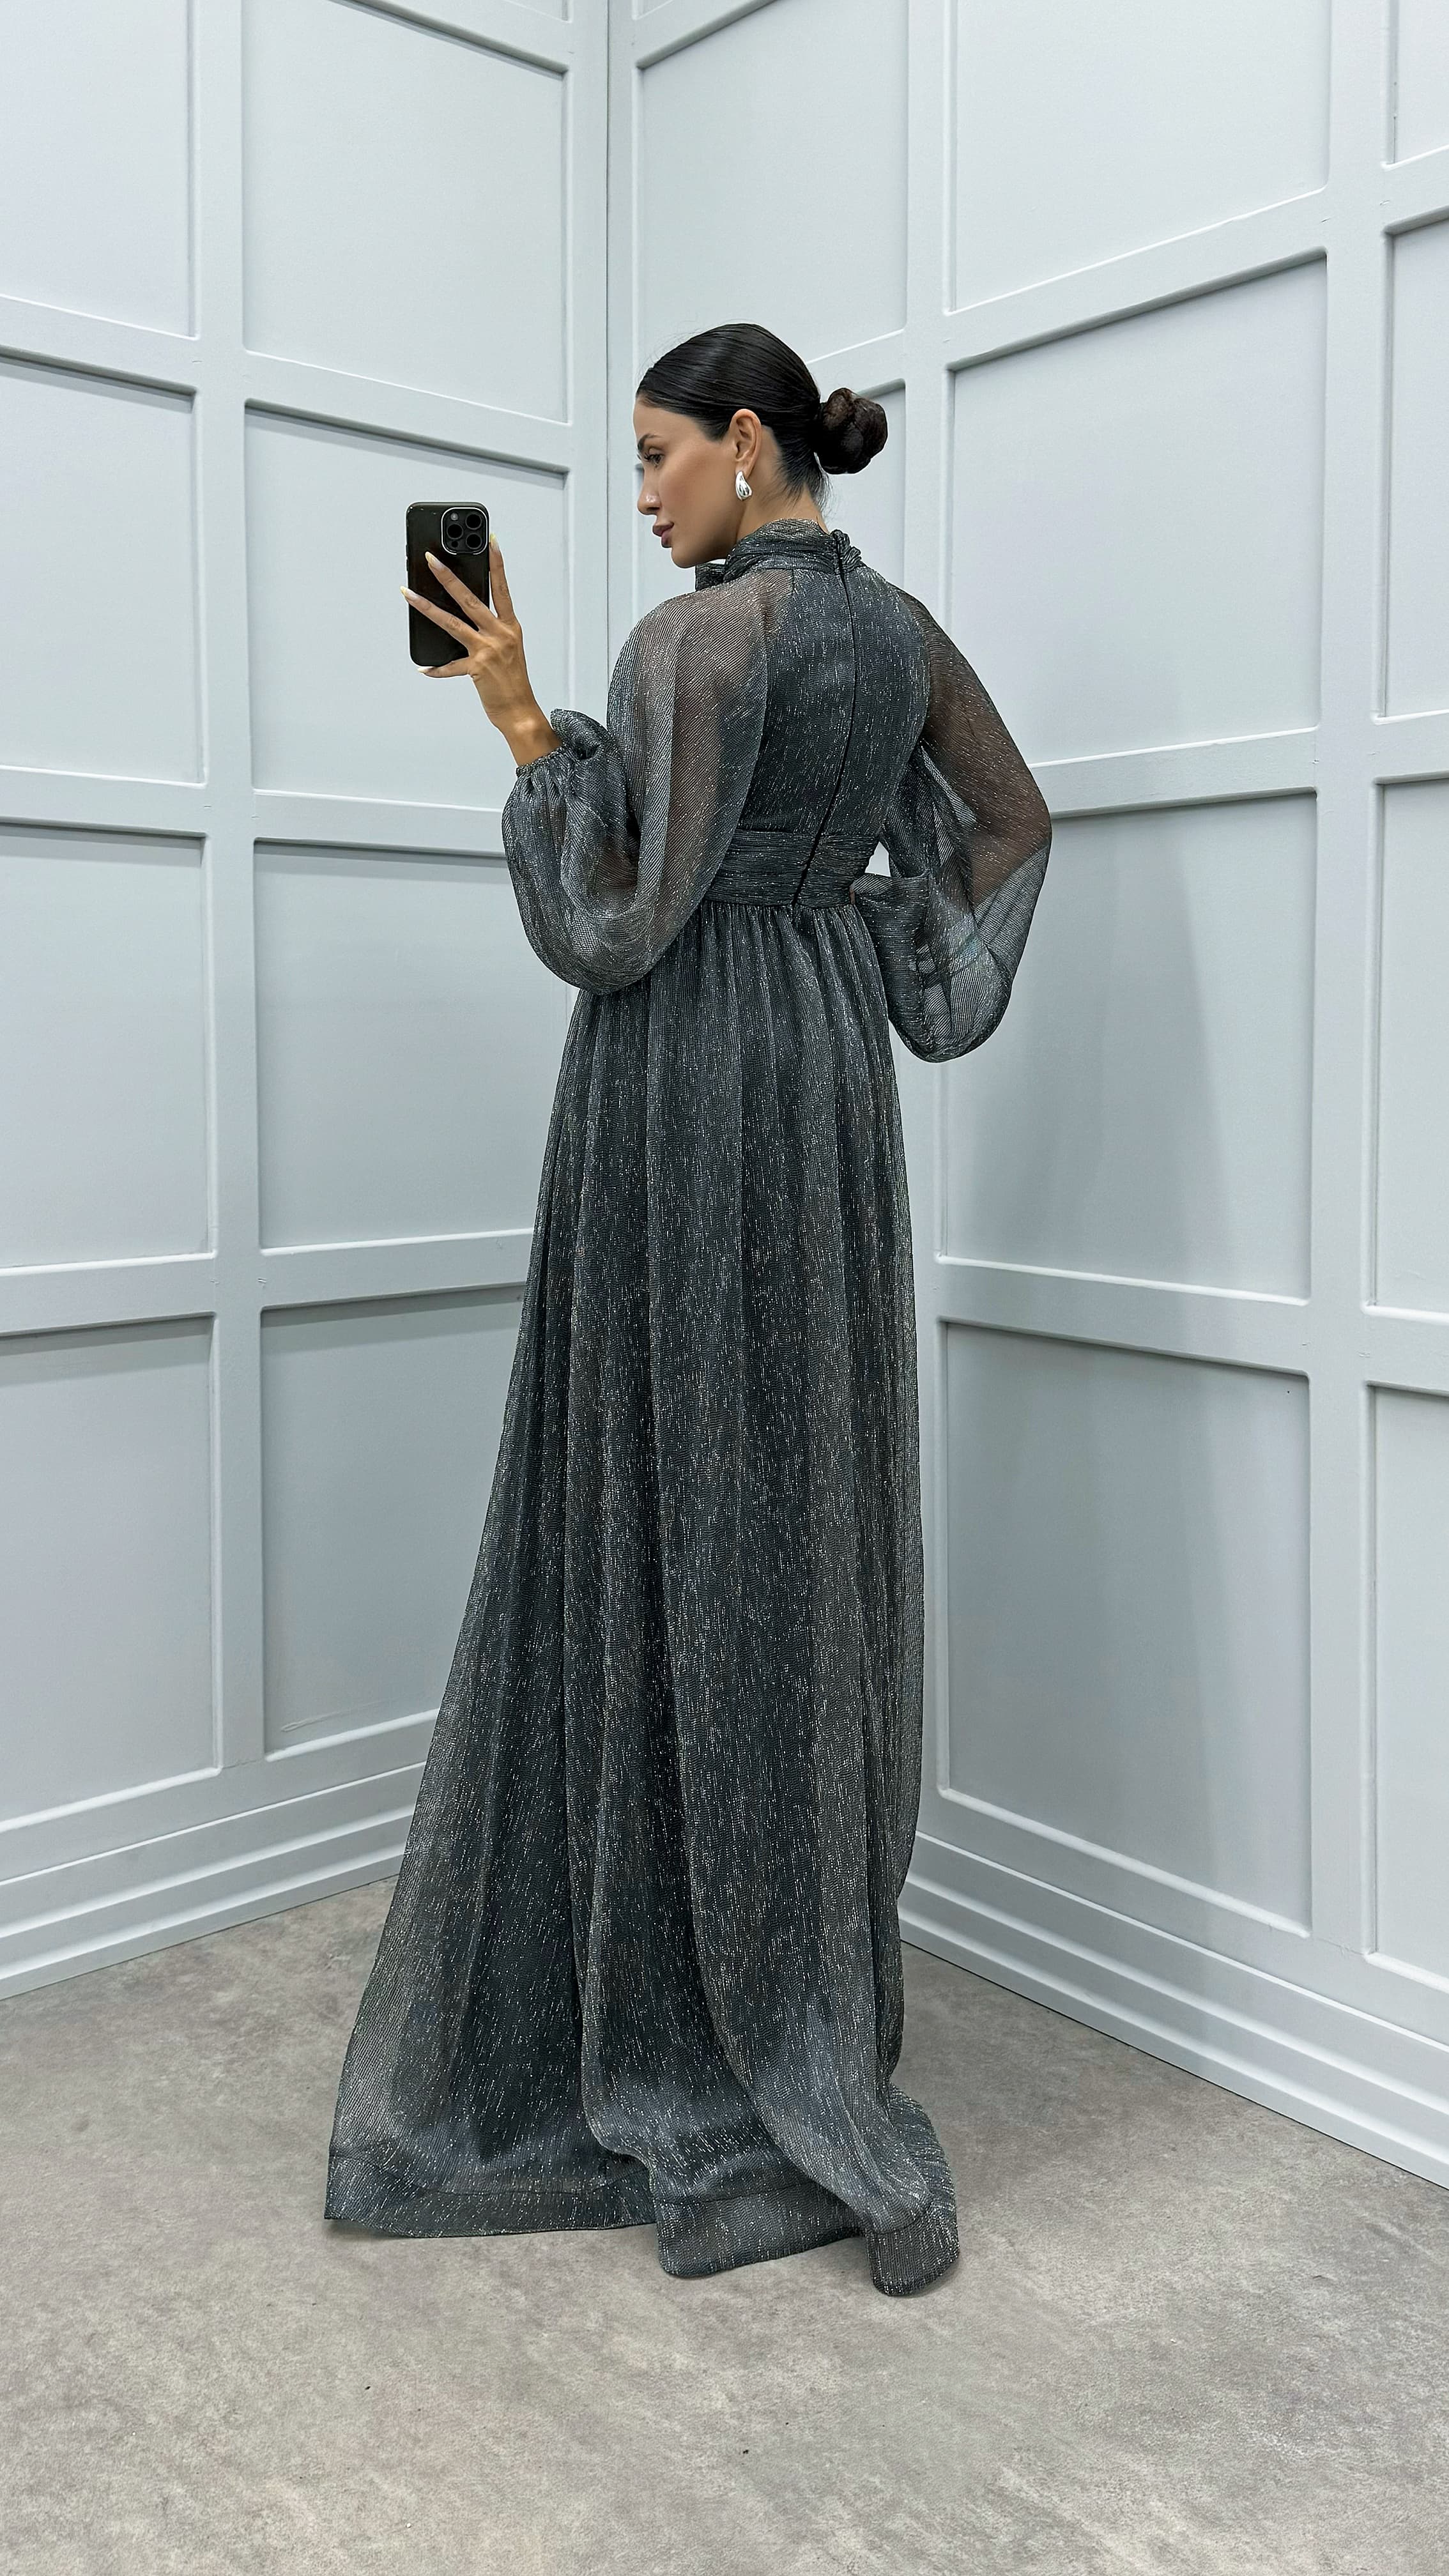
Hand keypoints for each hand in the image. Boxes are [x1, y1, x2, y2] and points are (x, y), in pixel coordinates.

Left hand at [402, 536, 561, 764]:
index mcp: (510, 627)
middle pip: (469, 598)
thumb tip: (465, 617)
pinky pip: (450, 666)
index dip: (497, 563)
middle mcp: (500, 634)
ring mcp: (488, 650)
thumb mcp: (508, 649)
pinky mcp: (477, 668)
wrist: (520, 712)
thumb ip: (491, 630)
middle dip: (448, 576)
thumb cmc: (513, 682)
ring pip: (452, 622)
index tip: (489, 541)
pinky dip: (436, 669)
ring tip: (408, 593)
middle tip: (430, 559)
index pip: (502, 588)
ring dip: (427, 607)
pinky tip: (424, 668)